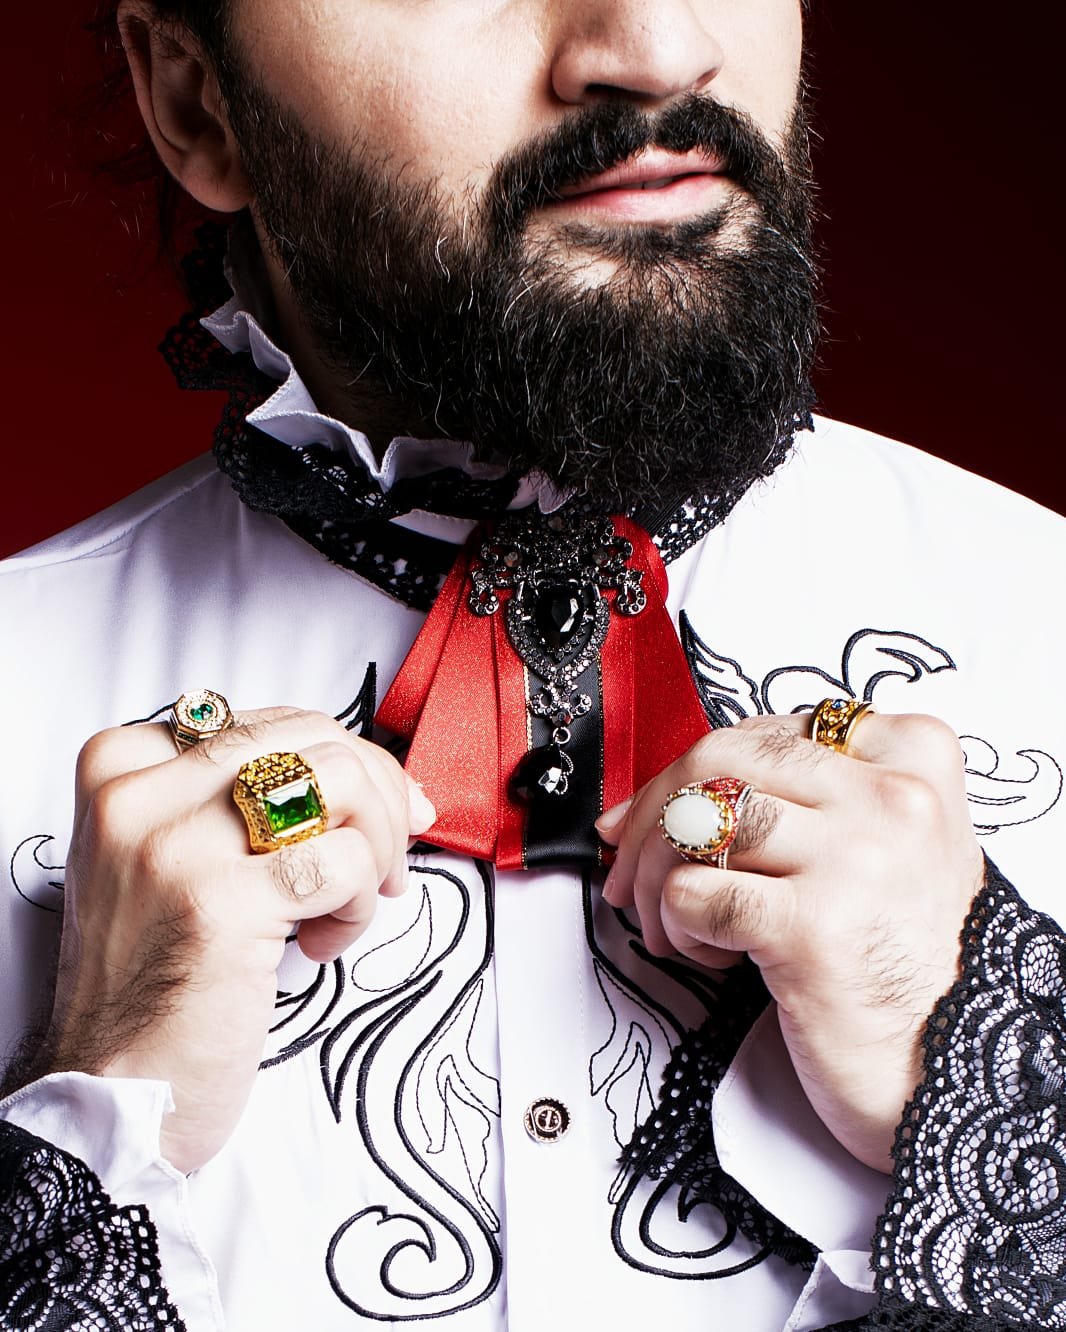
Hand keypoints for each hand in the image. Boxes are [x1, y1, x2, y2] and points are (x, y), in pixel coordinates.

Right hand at [45, 707, 434, 1171]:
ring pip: (339, 783)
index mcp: (123, 769)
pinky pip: (346, 862)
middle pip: (314, 740)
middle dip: (379, 797)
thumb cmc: (157, 981)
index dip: (344, 762)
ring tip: (348, 904)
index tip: (375, 810)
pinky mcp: (222, 903)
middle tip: (385, 862)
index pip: (274, 721)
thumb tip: (377, 774)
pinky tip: (320, 945)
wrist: (112, 1094)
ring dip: (376, 847)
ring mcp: (177, 845)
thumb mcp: (174, 859)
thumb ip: (246, 801)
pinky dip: (360, 905)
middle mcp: (140, 795)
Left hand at [596, 712, 983, 1171]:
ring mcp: (854, 859)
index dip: (691, 771)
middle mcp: (891, 799)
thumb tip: (664, 792)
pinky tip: (715, 957)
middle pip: (720, 759)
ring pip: (694, 821)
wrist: (956, 1074)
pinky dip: (677, 927)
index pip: (763, 731)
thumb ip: (801, 801)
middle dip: (651, 812)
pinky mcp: (812, 928)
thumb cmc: (902, 964)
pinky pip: (691, 894)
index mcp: (911, 759)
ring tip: (676, 923)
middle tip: (630, 866)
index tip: (660, 809)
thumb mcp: (879, 849)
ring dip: (657, 877)